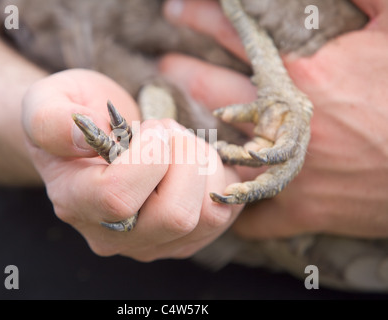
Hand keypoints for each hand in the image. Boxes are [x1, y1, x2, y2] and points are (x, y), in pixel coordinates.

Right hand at [22, 69, 241, 260]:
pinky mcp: (183, 239)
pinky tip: (192, 161)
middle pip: (174, 216)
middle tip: (166, 132)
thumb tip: (83, 131)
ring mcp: (152, 241)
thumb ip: (50, 120)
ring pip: (206, 216)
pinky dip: (218, 179)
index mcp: (75, 202)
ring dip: (203, 165)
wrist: (95, 138)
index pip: (118, 197)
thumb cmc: (75, 117)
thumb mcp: (47, 103)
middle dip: (183, 157)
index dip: (148, 155)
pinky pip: (222, 214)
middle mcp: (114, 234)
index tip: (150, 128)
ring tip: (178, 145)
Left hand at [160, 0, 387, 238]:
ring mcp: (286, 169)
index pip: (235, 37)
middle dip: (185, 73)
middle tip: (167, 66)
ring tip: (178, 129)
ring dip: (196, 137)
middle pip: (215, 92)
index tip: (176, 10)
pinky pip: (255, 216)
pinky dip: (237, 210)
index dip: (203, 18)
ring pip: (222, 153)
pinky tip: (222, 200)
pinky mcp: (301, 206)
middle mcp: (282, 123)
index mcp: (301, 78)